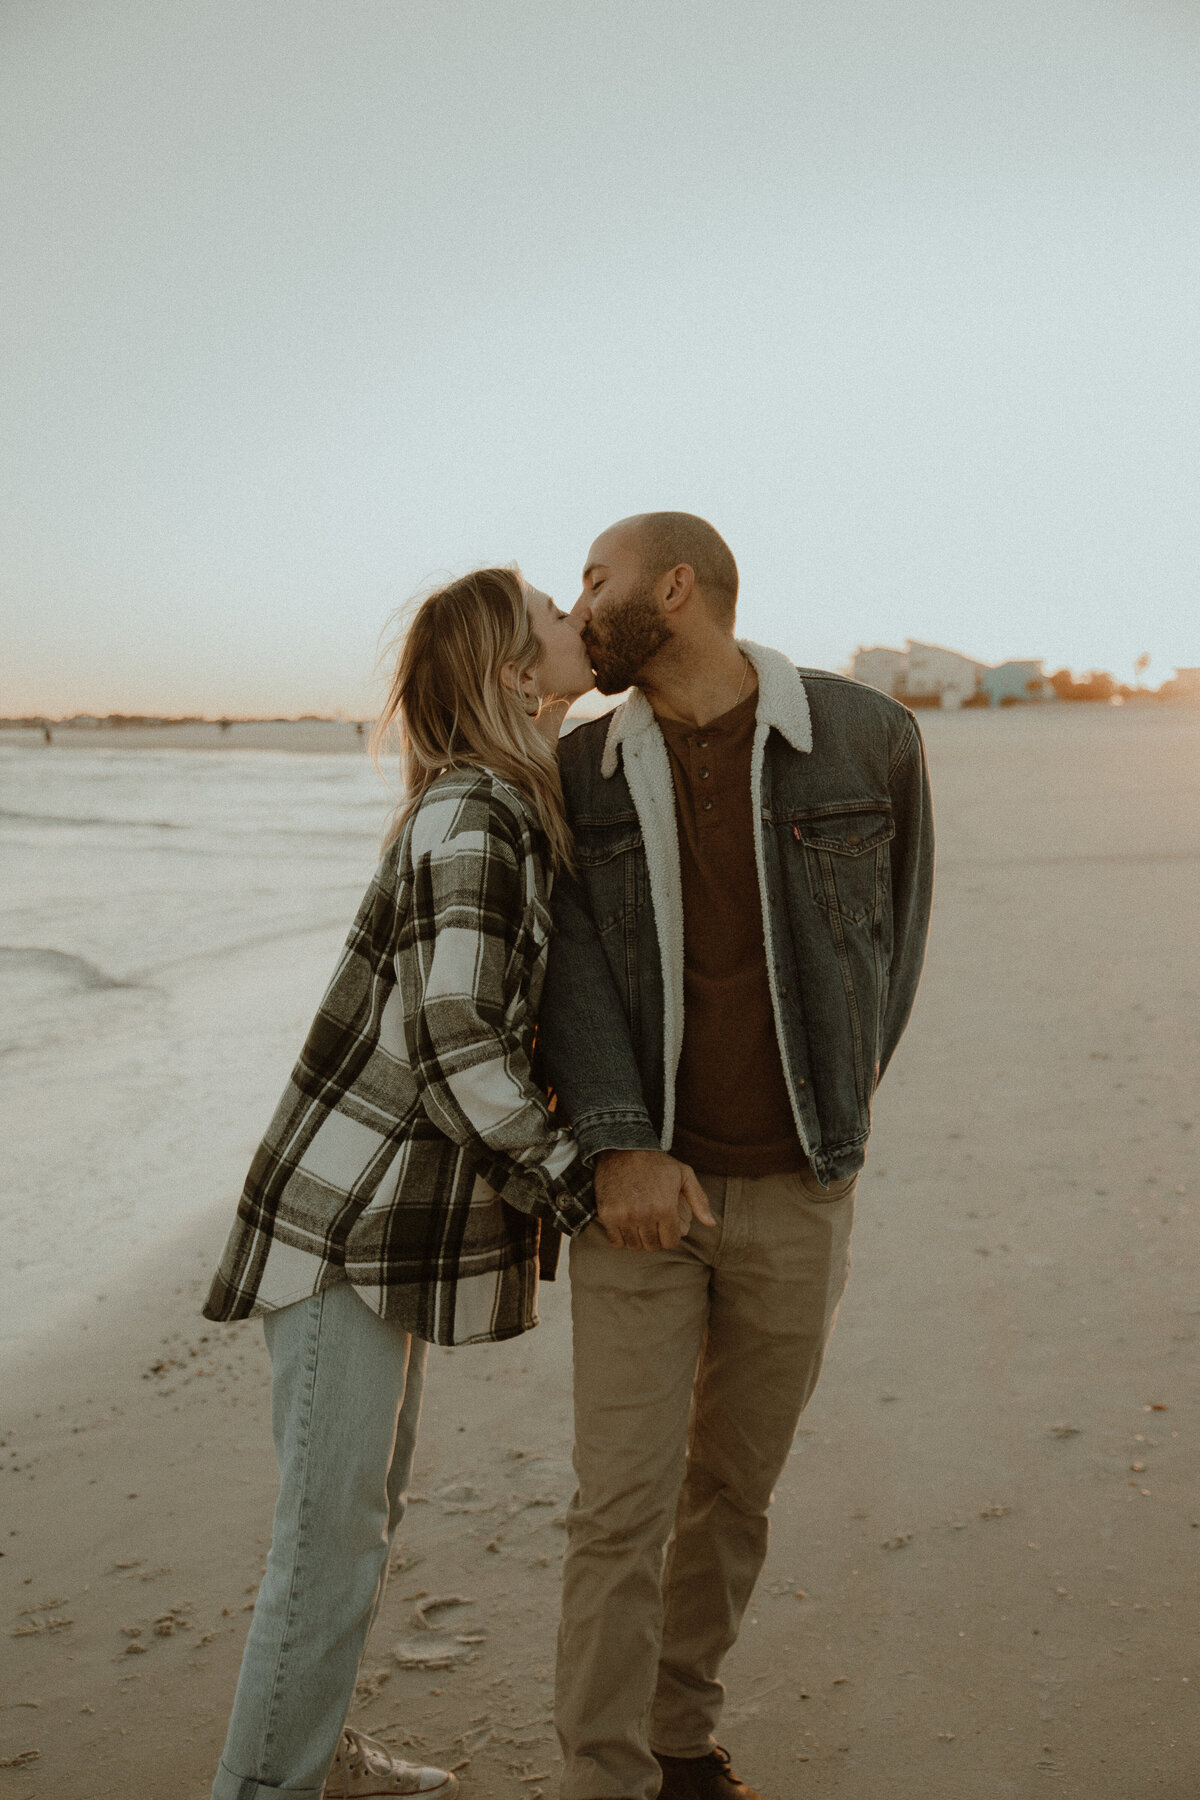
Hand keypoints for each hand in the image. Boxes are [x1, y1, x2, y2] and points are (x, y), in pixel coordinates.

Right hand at [594, 1149, 715, 1250]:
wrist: (622, 1149)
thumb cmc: (656, 1163)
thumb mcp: (684, 1175)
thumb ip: (699, 1200)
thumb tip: (711, 1224)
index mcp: (665, 1208)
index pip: (670, 1242)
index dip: (671, 1234)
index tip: (667, 1224)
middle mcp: (644, 1215)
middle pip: (653, 1245)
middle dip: (655, 1237)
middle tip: (653, 1222)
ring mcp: (624, 1216)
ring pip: (635, 1246)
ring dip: (639, 1238)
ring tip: (640, 1222)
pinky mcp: (607, 1215)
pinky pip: (616, 1242)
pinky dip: (622, 1238)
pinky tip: (626, 1225)